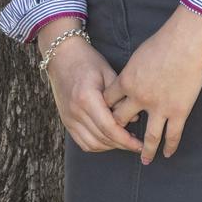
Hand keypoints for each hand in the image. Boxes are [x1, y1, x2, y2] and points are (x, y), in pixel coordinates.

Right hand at [41, 25, 142, 154]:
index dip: (126, 140)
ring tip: (124, 141)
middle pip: (102, 138)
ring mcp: (68, 117)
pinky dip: (97, 145)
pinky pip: (82, 142)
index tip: (140, 144)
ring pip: (92, 144)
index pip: (109, 128)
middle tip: (137, 144)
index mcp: (86, 98)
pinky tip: (108, 140)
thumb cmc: (86, 60)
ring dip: (110, 146)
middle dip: (122, 145)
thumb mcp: (107, 73)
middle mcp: (75, 111)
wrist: (61, 54)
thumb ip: (120, 98)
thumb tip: (135, 119)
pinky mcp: (65, 120)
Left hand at [103, 5, 201, 164]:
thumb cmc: (160, 44)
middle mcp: (139, 98)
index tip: (106, 118)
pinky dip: (170, 146)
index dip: (106, 111)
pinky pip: (173, 135)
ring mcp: (159, 107)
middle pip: (122, 121)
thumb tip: (130, 80)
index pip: (109, 102)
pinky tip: (168, 153)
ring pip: (150, 137)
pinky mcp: (178, 111)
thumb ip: (131, 73)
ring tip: (144, 160)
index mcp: (126, 82)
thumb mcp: (137, 57)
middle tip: (120, 142)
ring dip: (145, 151)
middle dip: (119, 132)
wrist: (183, 44)